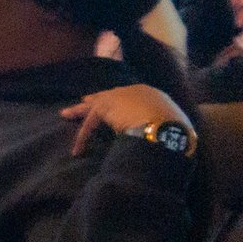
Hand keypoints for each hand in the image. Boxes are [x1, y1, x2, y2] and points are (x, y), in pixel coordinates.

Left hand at [63, 85, 193, 156]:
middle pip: (111, 95)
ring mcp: (120, 96)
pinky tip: (77, 150)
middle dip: (97, 99)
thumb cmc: (177, 131)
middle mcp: (136, 91)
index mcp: (154, 95)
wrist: (168, 128)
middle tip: (85, 100)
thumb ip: (166, 129)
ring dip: (79, 111)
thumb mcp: (174, 128)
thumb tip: (172, 140)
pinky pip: (90, 123)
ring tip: (65, 114)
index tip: (115, 109)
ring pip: (95, 104)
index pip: (132, 97)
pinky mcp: (106, 107)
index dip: (122, 103)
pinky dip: (83, 137)